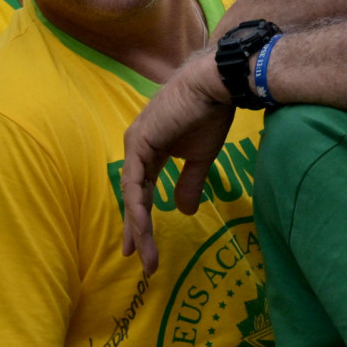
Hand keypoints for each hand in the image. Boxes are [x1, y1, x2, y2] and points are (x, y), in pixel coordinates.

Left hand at [122, 51, 235, 273]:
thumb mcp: (201, 157)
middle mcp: (137, 150)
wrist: (215, 86)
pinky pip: (136, 183)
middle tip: (140, 259)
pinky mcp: (139, 143)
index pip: (142, 192)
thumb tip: (183, 211)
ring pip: (132, 194)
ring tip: (142, 252)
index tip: (146, 247)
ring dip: (137, 226)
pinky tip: (141, 228)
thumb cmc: (210, 115)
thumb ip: (189, 183)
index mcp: (150, 151)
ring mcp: (135, 146)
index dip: (144, 219)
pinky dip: (138, 207)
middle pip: (134, 197)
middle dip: (137, 230)